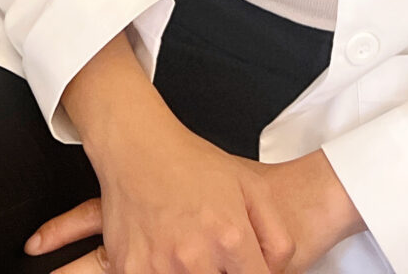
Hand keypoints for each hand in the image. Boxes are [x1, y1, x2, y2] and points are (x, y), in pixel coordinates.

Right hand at [25, 116, 358, 273]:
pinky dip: (162, 270)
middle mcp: (193, 257)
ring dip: (191, 273)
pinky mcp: (129, 269)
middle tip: (216, 257)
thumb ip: (277, 236)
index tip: (246, 268)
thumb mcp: (250, 187)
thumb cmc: (190, 163)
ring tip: (190, 252)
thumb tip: (278, 272)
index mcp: (228, 238)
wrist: (135, 146)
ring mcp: (158, 266)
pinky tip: (165, 254)